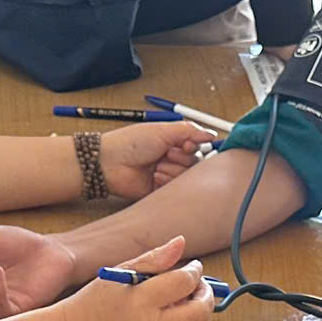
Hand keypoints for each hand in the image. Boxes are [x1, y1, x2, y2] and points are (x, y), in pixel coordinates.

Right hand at [61, 238, 215, 320]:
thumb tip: (180, 243)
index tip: (192, 266)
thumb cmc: (96, 302)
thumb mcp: (121, 272)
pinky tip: (166, 315)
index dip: (194, 270)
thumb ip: (155, 259)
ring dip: (195, 308)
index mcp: (140, 302)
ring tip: (176, 298)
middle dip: (205, 293)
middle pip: (200, 310)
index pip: (184, 282)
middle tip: (196, 283)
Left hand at [96, 120, 216, 197]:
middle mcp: (171, 157)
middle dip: (182, 158)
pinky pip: (176, 189)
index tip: (186, 144)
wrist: (110, 163)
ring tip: (157, 165)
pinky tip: (154, 176)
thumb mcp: (163, 130)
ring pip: (186, 176)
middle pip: (194, 163)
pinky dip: (167, 181)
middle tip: (167, 153)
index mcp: (172, 141)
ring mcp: (166, 174)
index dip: (195, 146)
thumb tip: (211, 134)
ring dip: (173, 169)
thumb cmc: (131, 142)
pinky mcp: (161, 190)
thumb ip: (190, 131)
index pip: (197, 146)